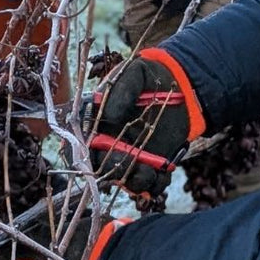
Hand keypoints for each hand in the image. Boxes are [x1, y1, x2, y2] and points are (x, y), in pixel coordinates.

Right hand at [91, 51, 204, 196]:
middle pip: (102, 169)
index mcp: (97, 124)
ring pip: (127, 180)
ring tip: (149, 171)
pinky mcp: (153, 163)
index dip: (80, 158)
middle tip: (128, 162)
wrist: (180, 84)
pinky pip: (151, 183)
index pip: (79, 146)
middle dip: (112, 172)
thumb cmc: (149, 76)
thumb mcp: (134, 74)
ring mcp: (132, 156)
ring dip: (135, 182)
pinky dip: (156, 185)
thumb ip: (121, 91)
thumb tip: (109, 117)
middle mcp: (110, 144)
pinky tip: (163, 172)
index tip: (92, 160)